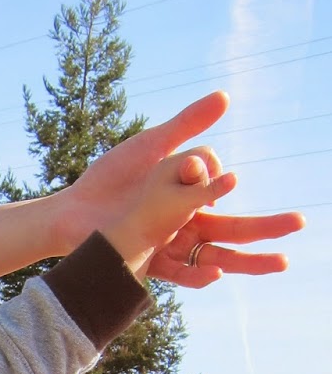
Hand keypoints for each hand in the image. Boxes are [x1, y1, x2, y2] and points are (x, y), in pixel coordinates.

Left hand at [61, 92, 301, 282]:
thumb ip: (187, 126)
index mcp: (189, 197)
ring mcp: (171, 246)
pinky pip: (183, 275)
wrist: (72, 210)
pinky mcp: (152, 264)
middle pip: (234, 228)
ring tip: (282, 262)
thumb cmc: (111, 178)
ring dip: (251, 261)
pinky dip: (201, 276)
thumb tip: (226, 97)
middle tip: (301, 222)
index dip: (216, 179)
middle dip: (269, 227)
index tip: (200, 168)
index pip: (220, 191)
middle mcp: (186, 224)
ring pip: (219, 257)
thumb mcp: (151, 147)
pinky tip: (218, 273)